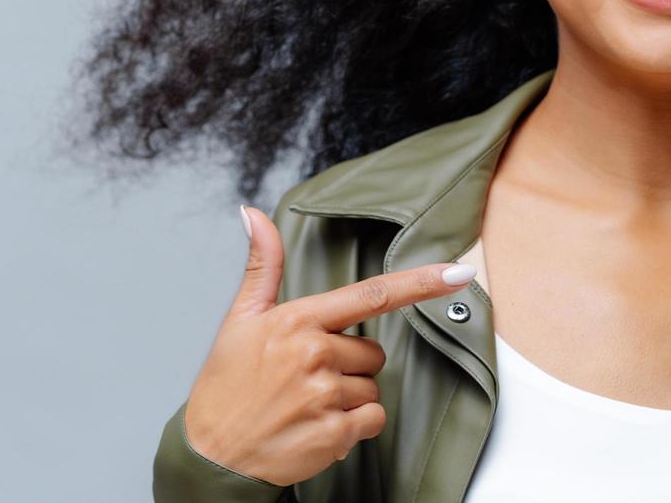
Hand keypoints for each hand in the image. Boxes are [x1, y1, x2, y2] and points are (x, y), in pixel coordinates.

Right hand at [182, 205, 478, 485]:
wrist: (211, 457)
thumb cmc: (225, 387)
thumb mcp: (240, 319)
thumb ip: (262, 266)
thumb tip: (253, 214)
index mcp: (297, 320)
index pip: (372, 294)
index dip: (421, 282)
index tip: (459, 272)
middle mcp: (314, 354)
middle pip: (372, 353)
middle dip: (349, 365)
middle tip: (305, 378)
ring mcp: (325, 395)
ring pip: (372, 389)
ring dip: (348, 399)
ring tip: (305, 405)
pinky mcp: (333, 434)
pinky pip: (372, 421)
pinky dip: (353, 428)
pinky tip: (318, 427)